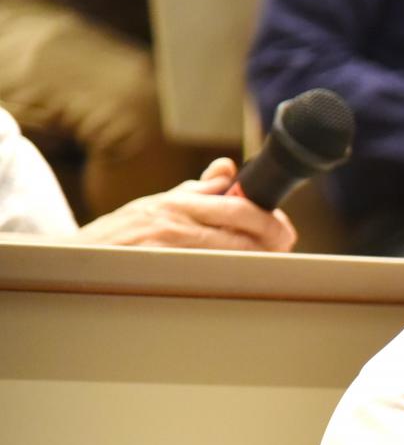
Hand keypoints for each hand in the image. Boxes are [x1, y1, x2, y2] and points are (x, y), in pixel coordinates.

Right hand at [75, 158, 297, 251]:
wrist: (76, 261)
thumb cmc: (121, 235)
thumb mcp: (158, 203)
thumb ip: (197, 190)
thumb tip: (227, 168)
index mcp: (177, 202)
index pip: (235, 202)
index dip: (266, 215)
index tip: (281, 225)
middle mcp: (174, 219)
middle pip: (239, 223)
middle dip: (271, 234)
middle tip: (285, 243)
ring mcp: (168, 245)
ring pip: (230, 249)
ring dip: (256, 255)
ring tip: (269, 259)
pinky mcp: (162, 268)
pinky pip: (208, 270)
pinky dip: (230, 272)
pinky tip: (241, 276)